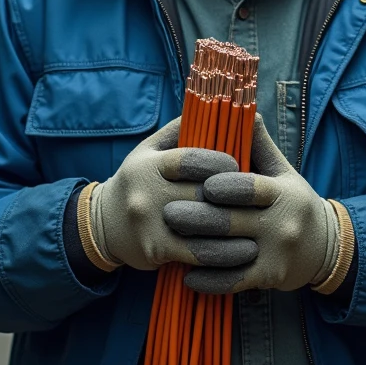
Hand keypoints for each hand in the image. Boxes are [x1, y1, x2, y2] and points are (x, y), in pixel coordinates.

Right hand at [91, 118, 257, 270]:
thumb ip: (178, 131)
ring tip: (259, 236)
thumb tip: (216, 109)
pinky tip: (242, 255)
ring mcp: (149, 221)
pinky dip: (221, 255)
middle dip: (233, 199)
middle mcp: (145, 191)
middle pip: (199, 194)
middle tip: (262, 203)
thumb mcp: (149, 151)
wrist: (103, 224)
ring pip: (201, 226)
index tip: (239, 165)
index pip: (188, 159)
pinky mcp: (153, 248)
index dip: (218, 162)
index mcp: (148, 164)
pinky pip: (195, 252)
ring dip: (235, 233)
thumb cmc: (139, 182)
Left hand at [163, 114, 339, 293]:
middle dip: (196, 218)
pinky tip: (187, 275)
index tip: (202, 184)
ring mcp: (275, 254)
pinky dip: (208, 281)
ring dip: (195, 250)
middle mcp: (281, 224)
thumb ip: (260, 145)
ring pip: (229, 254)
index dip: (225, 186)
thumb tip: (244, 110)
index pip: (251, 187)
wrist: (325, 247)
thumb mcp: (284, 172)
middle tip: (167, 212)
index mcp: (283, 193)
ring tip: (169, 241)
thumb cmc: (295, 203)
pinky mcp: (269, 278)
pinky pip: (234, 281)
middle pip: (231, 222)